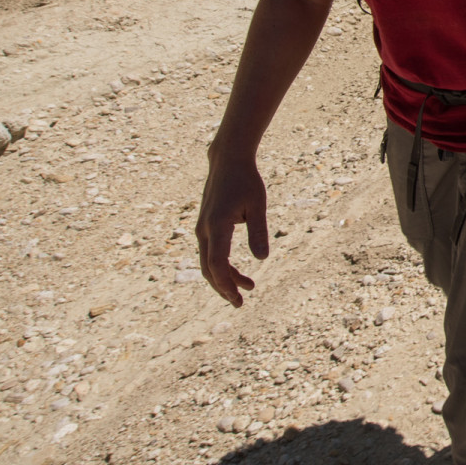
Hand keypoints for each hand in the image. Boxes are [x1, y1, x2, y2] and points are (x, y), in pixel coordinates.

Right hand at [197, 146, 268, 306]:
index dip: (226, 283)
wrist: (227, 161)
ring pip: (208, 263)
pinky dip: (222, 266)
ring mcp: (202, 229)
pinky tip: (238, 271)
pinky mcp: (206, 226)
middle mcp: (204, 230)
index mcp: (217, 225)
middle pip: (208, 269)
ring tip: (248, 287)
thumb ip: (258, 231)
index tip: (238, 297)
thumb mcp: (257, 205)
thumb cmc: (246, 180)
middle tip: (240, 303)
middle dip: (223, 288)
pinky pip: (210, 253)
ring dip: (225, 278)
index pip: (217, 264)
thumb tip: (263, 259)